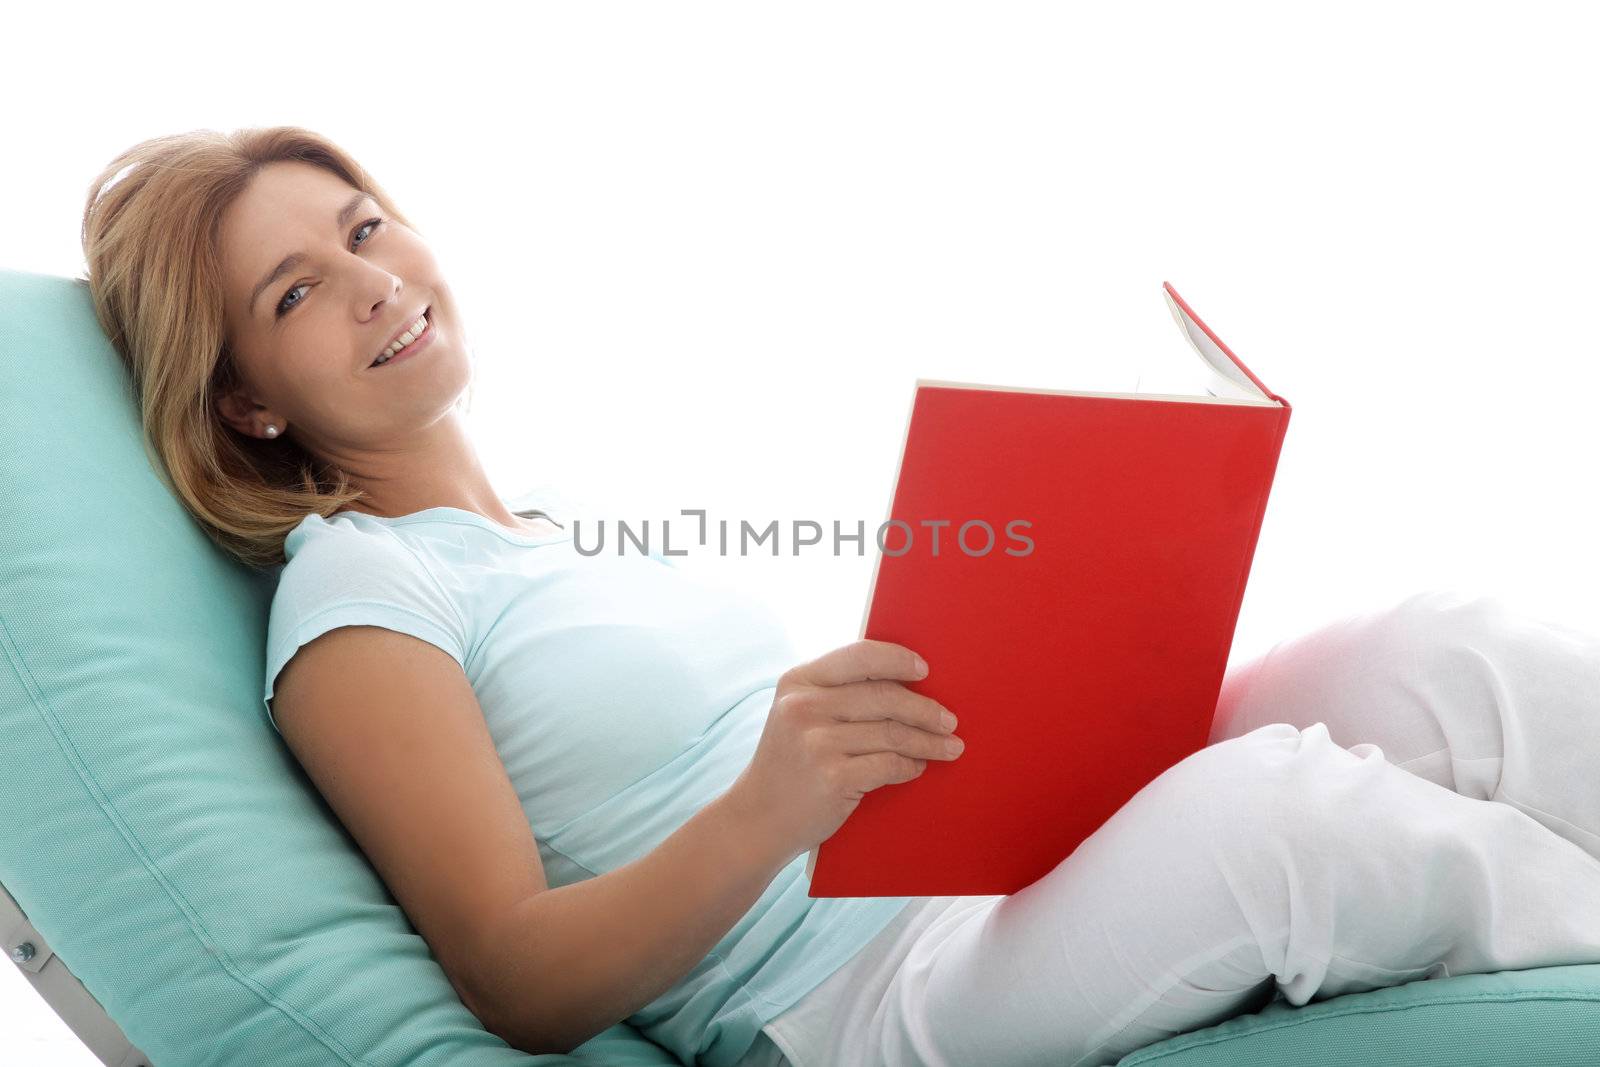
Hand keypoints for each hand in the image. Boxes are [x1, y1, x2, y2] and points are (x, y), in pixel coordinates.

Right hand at [725, 639, 963, 863]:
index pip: (859, 656)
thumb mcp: (797, 715)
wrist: (757, 819)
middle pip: (884, 697)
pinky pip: (890, 765)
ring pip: (893, 733)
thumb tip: (905, 682)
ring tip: (949, 747)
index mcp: (798, 681)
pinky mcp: (833, 778)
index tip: (924, 671)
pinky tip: (918, 768)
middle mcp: (804, 708)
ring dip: (928, 742)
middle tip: (949, 721)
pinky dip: (910, 767)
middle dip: (925, 710)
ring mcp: (817, 744)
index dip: (897, 660)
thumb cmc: (789, 764)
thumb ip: (837, 694)